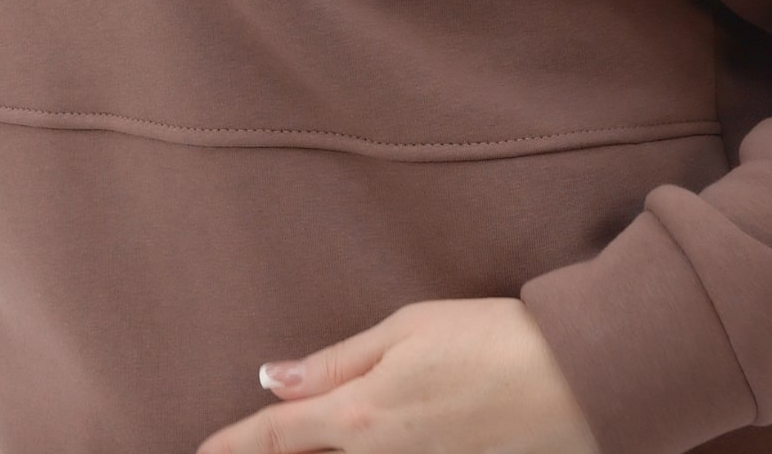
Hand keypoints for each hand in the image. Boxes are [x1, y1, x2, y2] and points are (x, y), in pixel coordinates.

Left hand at [195, 297, 600, 453]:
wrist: (572, 379)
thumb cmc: (486, 338)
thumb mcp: (407, 329)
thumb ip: (337, 361)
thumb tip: (274, 377)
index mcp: (362, 414)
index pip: (277, 436)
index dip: (232, 445)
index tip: (200, 453)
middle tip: (234, 452)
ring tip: (291, 447)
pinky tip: (353, 449)